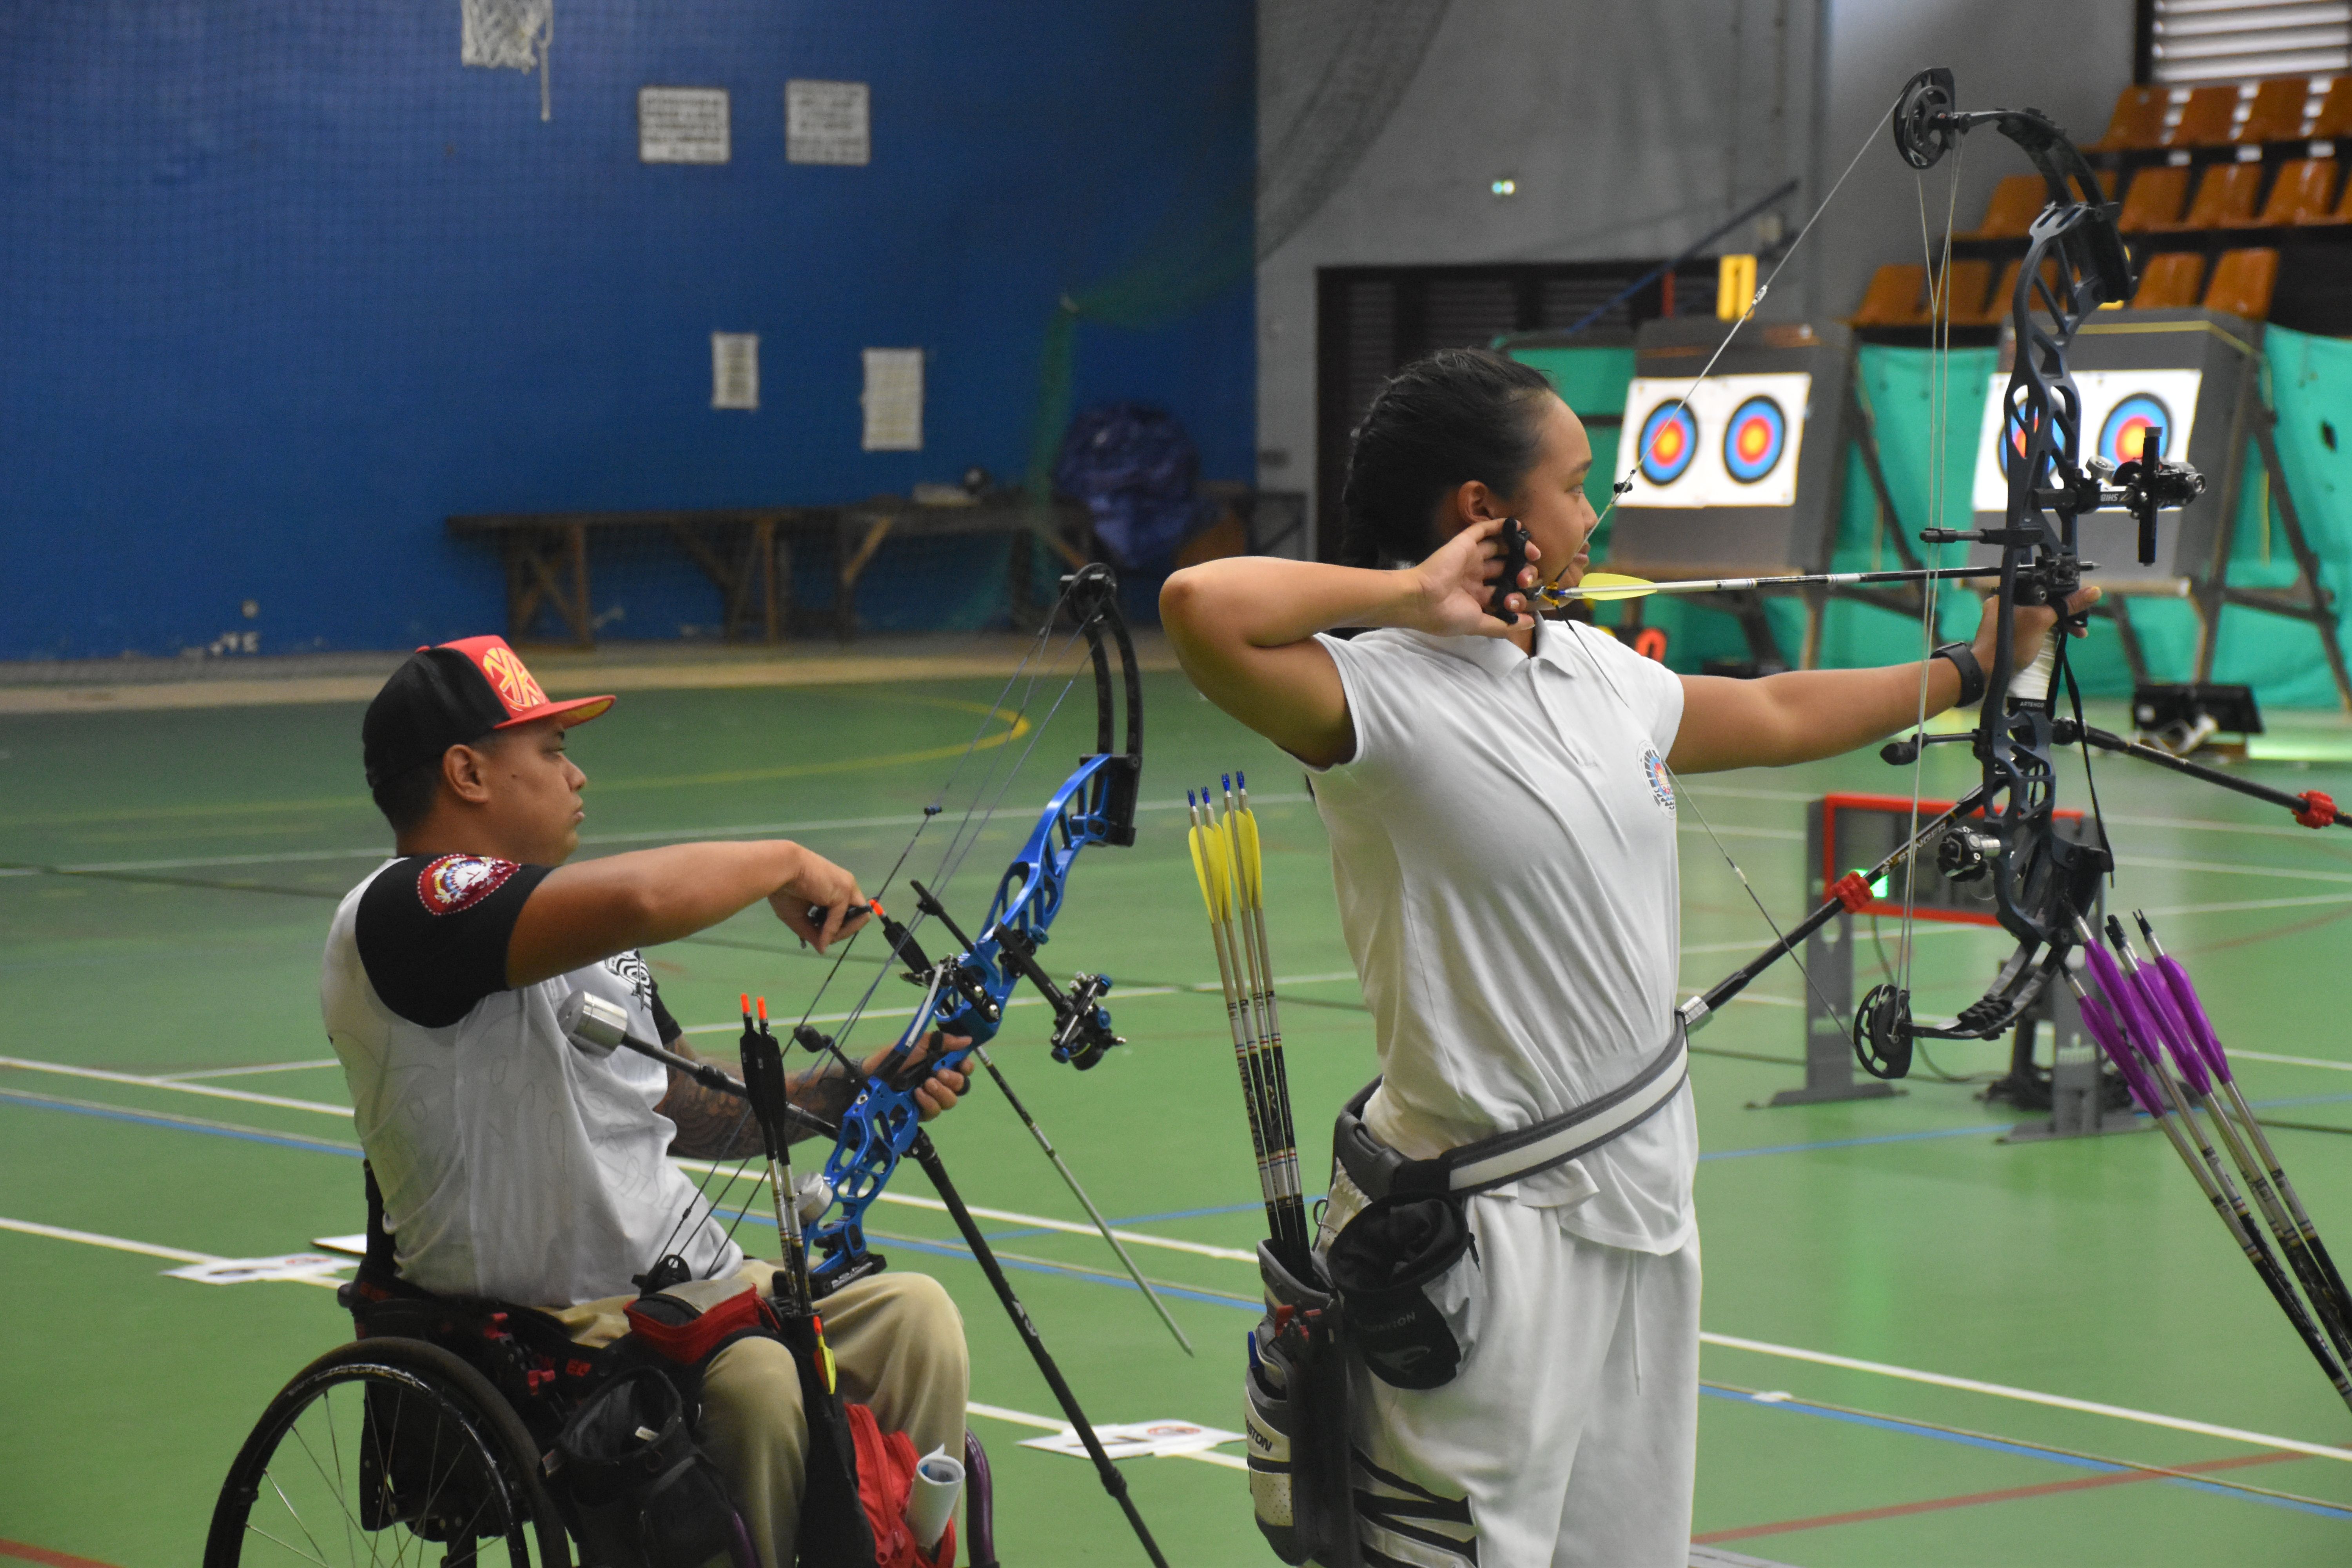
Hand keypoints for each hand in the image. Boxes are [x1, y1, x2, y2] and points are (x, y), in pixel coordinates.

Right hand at [768, 847, 872, 951]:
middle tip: (824, 939)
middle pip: (857, 916)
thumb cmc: (785, 888)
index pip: (847, 912)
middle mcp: (846, 886)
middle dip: (843, 931)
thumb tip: (822, 949)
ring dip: (843, 933)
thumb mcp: (799, 916)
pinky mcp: (843, 892)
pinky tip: (821, 938)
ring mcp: (847, 888)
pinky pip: (840, 920)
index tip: (821, 935)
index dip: (838, 927)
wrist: (780, 870)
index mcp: (837, 888)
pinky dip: (831, 932)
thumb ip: (813, 932)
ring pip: (858, 918)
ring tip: (825, 939)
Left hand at [859, 1034, 972, 1119]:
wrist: (875, 1074)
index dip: (967, 1068)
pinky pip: (934, 1111)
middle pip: (961, 1086)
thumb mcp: (921, 1042)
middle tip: (939, 1073)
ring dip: (941, 1091)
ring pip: (950, 1101)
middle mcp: (940, 1082)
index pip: (964, 1069)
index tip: (962, 1065)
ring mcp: (931, 1098)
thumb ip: (945, 1041)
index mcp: (942, 1065)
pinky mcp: (921, 1112)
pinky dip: (929, 1102)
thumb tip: (967, 1040)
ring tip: (927, 1083)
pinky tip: (918, 1094)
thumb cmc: (897, 1057)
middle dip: (953, 1079)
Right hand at [1406, 516, 1536, 636]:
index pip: (1503, 590)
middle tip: (1529, 576)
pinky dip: (1500, 526)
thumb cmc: (1447, 615)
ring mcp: (1470, 558)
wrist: (1421, 600)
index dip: (1518, 593)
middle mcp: (1475, 576)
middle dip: (1521, 571)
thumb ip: (1503, 624)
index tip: (1527, 598)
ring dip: (1517, 548)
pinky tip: (1517, 526)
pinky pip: (1483, 530)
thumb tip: (1531, 623)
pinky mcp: (1464, 543)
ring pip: (1499, 548)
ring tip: (1534, 551)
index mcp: (1476, 596)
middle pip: (1504, 568)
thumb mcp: (1478, 625)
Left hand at [1970, 583, 2100, 673]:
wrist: (1986, 670)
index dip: (2067, 593)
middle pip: (2045, 600)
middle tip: (2081, 624)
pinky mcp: (2009, 630)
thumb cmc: (2011, 642)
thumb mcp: (2042, 621)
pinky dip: (2047, 628)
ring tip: (2077, 632)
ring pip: (2040, 612)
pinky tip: (2060, 635)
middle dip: (2065, 611)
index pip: (2046, 584)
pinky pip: (2033, 623)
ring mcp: (2007, 616)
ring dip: (2059, 621)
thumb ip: (2066, 606)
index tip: (2081, 604)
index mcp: (2011, 590)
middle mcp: (2007, 600)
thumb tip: (2093, 591)